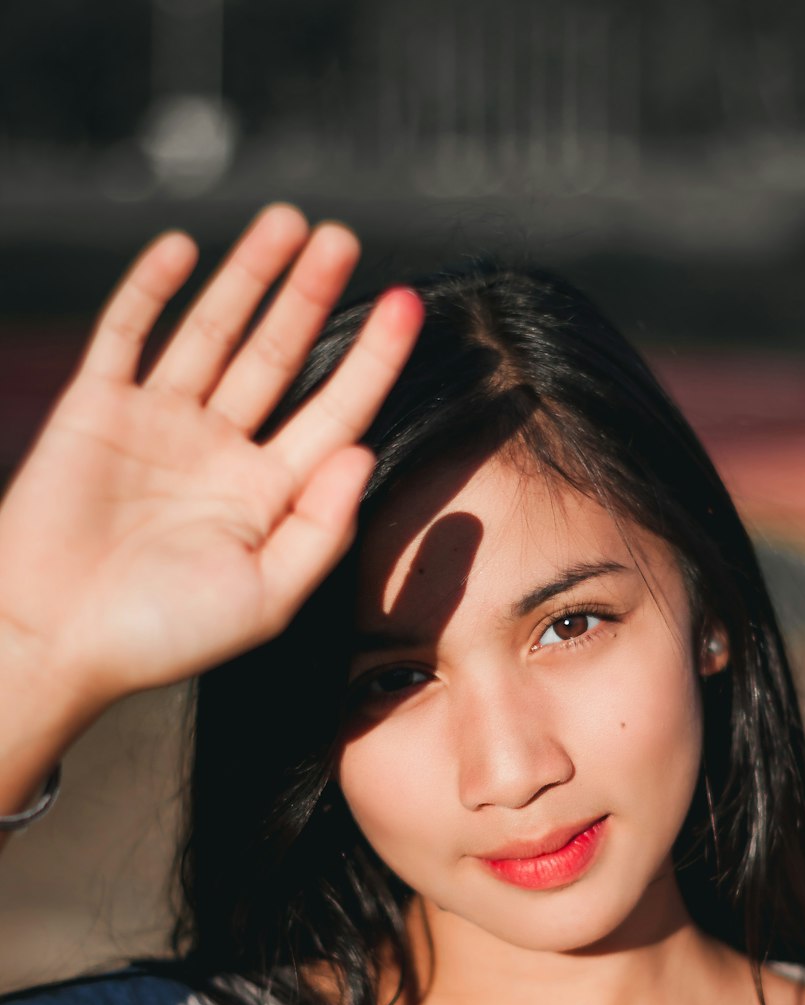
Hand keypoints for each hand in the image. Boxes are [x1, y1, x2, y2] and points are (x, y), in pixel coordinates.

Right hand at [0, 203, 422, 710]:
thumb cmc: (160, 634)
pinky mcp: (97, 409)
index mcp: (266, 496)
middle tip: (345, 237)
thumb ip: (322, 528)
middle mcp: (218, 453)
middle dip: (311, 296)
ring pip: (213, 333)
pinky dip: (150, 290)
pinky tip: (184, 249)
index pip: (334, 413)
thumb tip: (363, 453)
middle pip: (279, 358)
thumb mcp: (266, 598)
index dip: (373, 360)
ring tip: (288, 222)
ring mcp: (158, 425)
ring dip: (248, 277)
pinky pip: (126, 335)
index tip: (409, 307)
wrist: (54, 640)